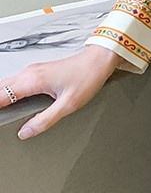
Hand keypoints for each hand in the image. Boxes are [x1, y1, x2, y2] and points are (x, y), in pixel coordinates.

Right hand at [0, 45, 122, 139]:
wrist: (99, 60)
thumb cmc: (88, 76)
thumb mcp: (68, 104)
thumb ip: (45, 120)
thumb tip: (26, 132)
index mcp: (32, 80)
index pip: (0, 96)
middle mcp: (29, 73)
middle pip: (0, 89)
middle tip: (0, 117)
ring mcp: (33, 70)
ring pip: (5, 84)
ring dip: (0, 96)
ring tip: (3, 112)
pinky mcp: (39, 71)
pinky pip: (15, 81)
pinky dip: (7, 92)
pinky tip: (10, 101)